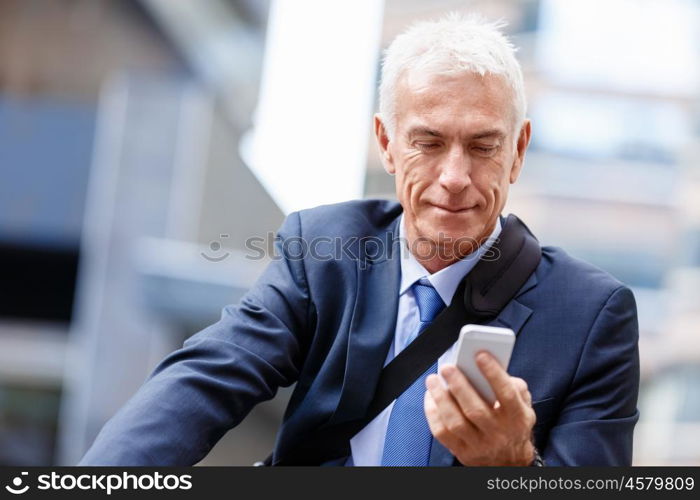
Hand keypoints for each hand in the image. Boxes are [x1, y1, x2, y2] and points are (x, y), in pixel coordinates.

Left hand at [424, 351, 535, 465]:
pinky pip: (441, 432)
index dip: (493, 373)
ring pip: (455, 422)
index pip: (506, 394)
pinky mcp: (462, 452)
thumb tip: (495, 366)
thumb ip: (515, 386)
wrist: (509, 460)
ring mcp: (479, 445)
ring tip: (433, 380)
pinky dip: (432, 413)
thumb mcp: (525, 406)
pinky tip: (430, 397)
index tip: (480, 354)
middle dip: (459, 385)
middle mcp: (498, 433)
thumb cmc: (513, 425)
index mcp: (517, 418)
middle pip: (475, 409)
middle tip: (447, 367)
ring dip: (440, 398)